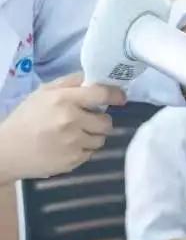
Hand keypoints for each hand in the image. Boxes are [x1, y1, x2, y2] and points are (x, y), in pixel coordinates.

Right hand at [0, 73, 125, 182]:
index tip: (120, 98)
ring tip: (75, 135)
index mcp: (63, 100)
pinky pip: (91, 153)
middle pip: (106, 122)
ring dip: (93, 136)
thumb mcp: (43, 93)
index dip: (115, 95)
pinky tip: (68, 146)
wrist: (7, 150)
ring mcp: (73, 143)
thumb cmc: (27, 118)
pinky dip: (84, 149)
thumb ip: (70, 83)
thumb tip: (94, 79)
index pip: (100, 94)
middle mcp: (71, 121)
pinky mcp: (73, 160)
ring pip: (101, 139)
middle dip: (100, 121)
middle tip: (88, 121)